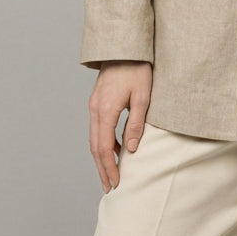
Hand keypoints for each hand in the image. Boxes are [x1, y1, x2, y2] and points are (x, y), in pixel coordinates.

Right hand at [88, 60, 151, 192]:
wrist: (124, 47)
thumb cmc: (137, 69)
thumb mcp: (142, 96)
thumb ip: (136, 123)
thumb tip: (131, 149)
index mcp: (105, 110)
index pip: (103, 148)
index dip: (109, 168)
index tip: (115, 183)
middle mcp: (95, 109)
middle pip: (95, 147)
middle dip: (102, 169)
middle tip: (110, 188)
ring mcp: (94, 104)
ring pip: (94, 138)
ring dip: (101, 157)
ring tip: (111, 174)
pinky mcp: (98, 101)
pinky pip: (97, 127)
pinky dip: (103, 143)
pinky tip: (114, 150)